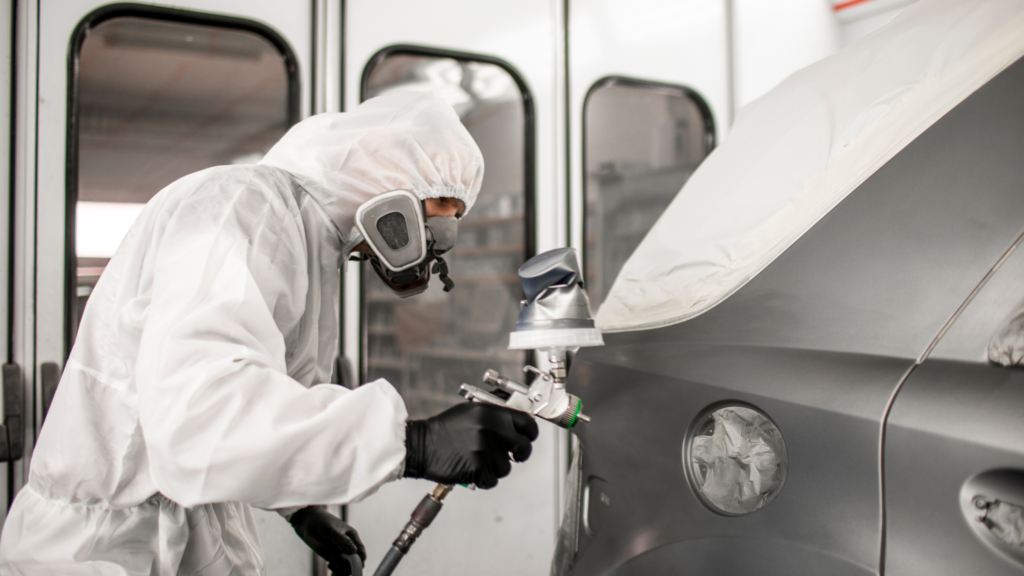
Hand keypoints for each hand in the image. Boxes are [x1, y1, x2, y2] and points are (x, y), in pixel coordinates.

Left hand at [289, 506, 365, 574]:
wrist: (307, 522)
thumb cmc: (321, 522)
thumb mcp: (331, 531)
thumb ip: (343, 541)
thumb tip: (354, 552)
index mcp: (352, 537)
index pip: (361, 551)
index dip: (360, 560)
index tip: (353, 564)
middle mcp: (347, 545)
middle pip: (354, 561)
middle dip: (349, 565)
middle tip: (339, 563)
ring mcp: (339, 551)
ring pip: (345, 565)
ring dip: (341, 568)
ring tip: (332, 563)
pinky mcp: (331, 556)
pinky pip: (337, 566)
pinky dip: (334, 568)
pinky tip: (329, 564)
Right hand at [404, 403, 538, 487]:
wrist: (420, 445)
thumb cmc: (443, 429)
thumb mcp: (471, 411)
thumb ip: (495, 416)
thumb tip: (517, 423)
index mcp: (491, 413)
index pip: (528, 423)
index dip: (530, 433)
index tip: (527, 438)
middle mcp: (491, 430)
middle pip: (524, 447)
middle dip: (519, 454)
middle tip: (512, 455)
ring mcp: (485, 450)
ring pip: (507, 467)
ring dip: (495, 467)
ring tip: (477, 458)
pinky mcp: (477, 468)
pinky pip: (492, 480)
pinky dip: (484, 478)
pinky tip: (471, 468)